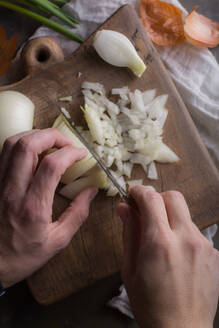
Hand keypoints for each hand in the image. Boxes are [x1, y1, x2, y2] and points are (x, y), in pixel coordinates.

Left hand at [0, 129, 97, 288]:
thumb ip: (77, 214)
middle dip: (52, 136)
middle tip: (67, 143)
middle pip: (29, 146)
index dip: (70, 153)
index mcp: (33, 207)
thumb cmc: (22, 255)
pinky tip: (34, 150)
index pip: (51, 166)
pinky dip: (21, 143)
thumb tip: (91, 191)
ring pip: (13, 144)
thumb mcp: (57, 241)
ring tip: (51, 143)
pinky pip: (4, 153)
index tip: (81, 154)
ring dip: (35, 136)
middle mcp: (13, 190)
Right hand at [117, 186, 218, 327]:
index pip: (151, 198)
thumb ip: (129, 233)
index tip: (132, 194)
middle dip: (157, 199)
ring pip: (185, 214)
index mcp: (159, 243)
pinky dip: (182, 233)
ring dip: (171, 218)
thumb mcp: (130, 269)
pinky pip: (195, 231)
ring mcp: (204, 245)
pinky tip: (177, 254)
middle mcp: (185, 238)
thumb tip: (124, 208)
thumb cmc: (150, 305)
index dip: (139, 191)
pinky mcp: (214, 253)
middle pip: (173, 196)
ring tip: (162, 240)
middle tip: (147, 213)